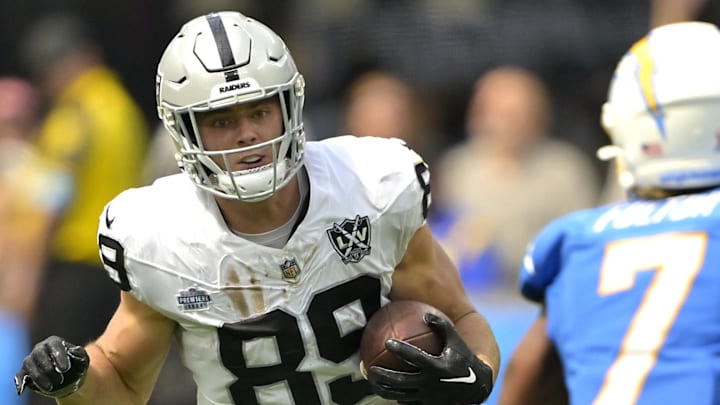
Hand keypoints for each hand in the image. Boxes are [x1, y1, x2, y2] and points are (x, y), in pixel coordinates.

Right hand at [15, 336, 88, 397]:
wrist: (70, 376)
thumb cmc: (76, 364)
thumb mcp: (82, 359)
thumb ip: (79, 353)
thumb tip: (74, 350)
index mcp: (54, 342)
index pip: (54, 346)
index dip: (59, 357)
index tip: (65, 369)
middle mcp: (40, 348)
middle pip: (39, 354)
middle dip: (49, 368)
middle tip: (60, 380)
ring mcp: (31, 359)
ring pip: (30, 365)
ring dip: (39, 377)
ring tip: (50, 387)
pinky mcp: (25, 371)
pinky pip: (20, 375)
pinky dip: (20, 382)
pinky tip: (22, 390)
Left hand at [367, 313, 493, 404]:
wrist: (477, 386)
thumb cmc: (464, 358)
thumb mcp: (456, 340)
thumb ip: (441, 326)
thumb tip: (425, 314)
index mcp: (437, 367)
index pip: (415, 357)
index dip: (400, 350)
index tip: (387, 342)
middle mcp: (431, 383)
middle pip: (401, 381)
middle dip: (384, 376)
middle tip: (371, 369)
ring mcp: (428, 396)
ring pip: (401, 394)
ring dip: (384, 389)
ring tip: (372, 382)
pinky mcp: (428, 404)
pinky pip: (407, 401)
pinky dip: (395, 397)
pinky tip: (385, 390)